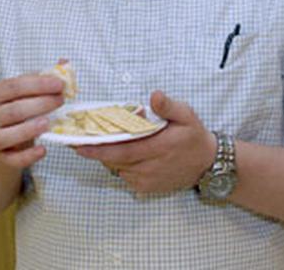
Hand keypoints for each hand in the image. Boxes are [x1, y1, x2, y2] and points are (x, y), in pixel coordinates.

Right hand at [0, 71, 65, 169]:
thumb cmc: (10, 115)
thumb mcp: (18, 96)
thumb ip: (39, 80)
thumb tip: (64, 63)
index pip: (13, 86)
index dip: (38, 84)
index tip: (59, 83)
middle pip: (14, 110)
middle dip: (40, 104)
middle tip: (61, 100)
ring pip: (9, 134)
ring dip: (30, 128)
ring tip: (49, 122)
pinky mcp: (0, 158)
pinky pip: (13, 159)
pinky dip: (28, 156)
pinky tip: (43, 149)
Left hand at [74, 91, 216, 193]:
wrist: (207, 165)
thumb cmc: (194, 137)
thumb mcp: (187, 116)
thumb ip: (169, 106)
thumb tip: (154, 95)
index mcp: (158, 148)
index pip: (121, 151)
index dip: (98, 150)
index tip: (78, 145)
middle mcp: (150, 167)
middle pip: (114, 160)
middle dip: (94, 151)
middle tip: (76, 140)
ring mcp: (147, 180)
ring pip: (116, 168)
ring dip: (106, 157)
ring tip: (97, 142)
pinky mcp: (146, 187)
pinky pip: (124, 175)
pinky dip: (118, 165)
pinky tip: (118, 152)